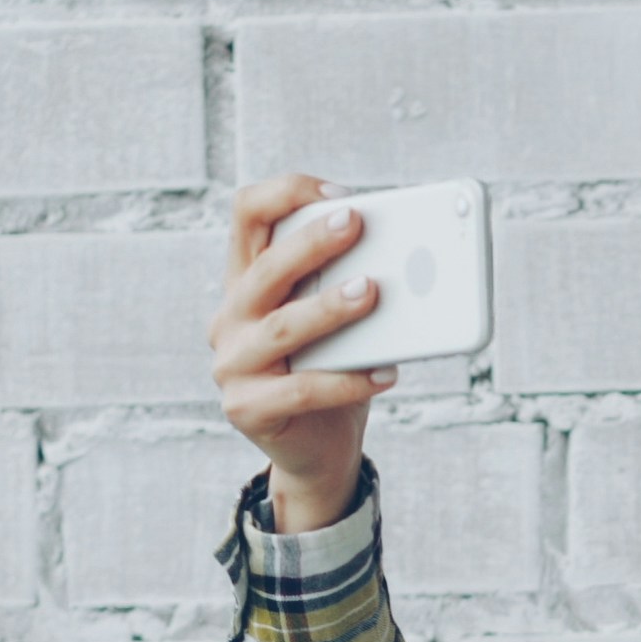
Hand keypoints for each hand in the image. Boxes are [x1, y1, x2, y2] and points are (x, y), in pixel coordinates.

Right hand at [211, 172, 394, 532]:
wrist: (318, 448)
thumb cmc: (335, 368)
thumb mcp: (339, 320)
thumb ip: (353, 284)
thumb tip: (410, 262)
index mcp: (247, 278)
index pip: (247, 214)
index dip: (286, 193)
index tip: (341, 194)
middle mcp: (230, 315)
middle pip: (264, 268)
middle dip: (311, 241)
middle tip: (356, 222)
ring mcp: (231, 363)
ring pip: (281, 327)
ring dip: (328, 306)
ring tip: (373, 292)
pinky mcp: (246, 408)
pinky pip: (301, 389)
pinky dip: (347, 381)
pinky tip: (386, 373)